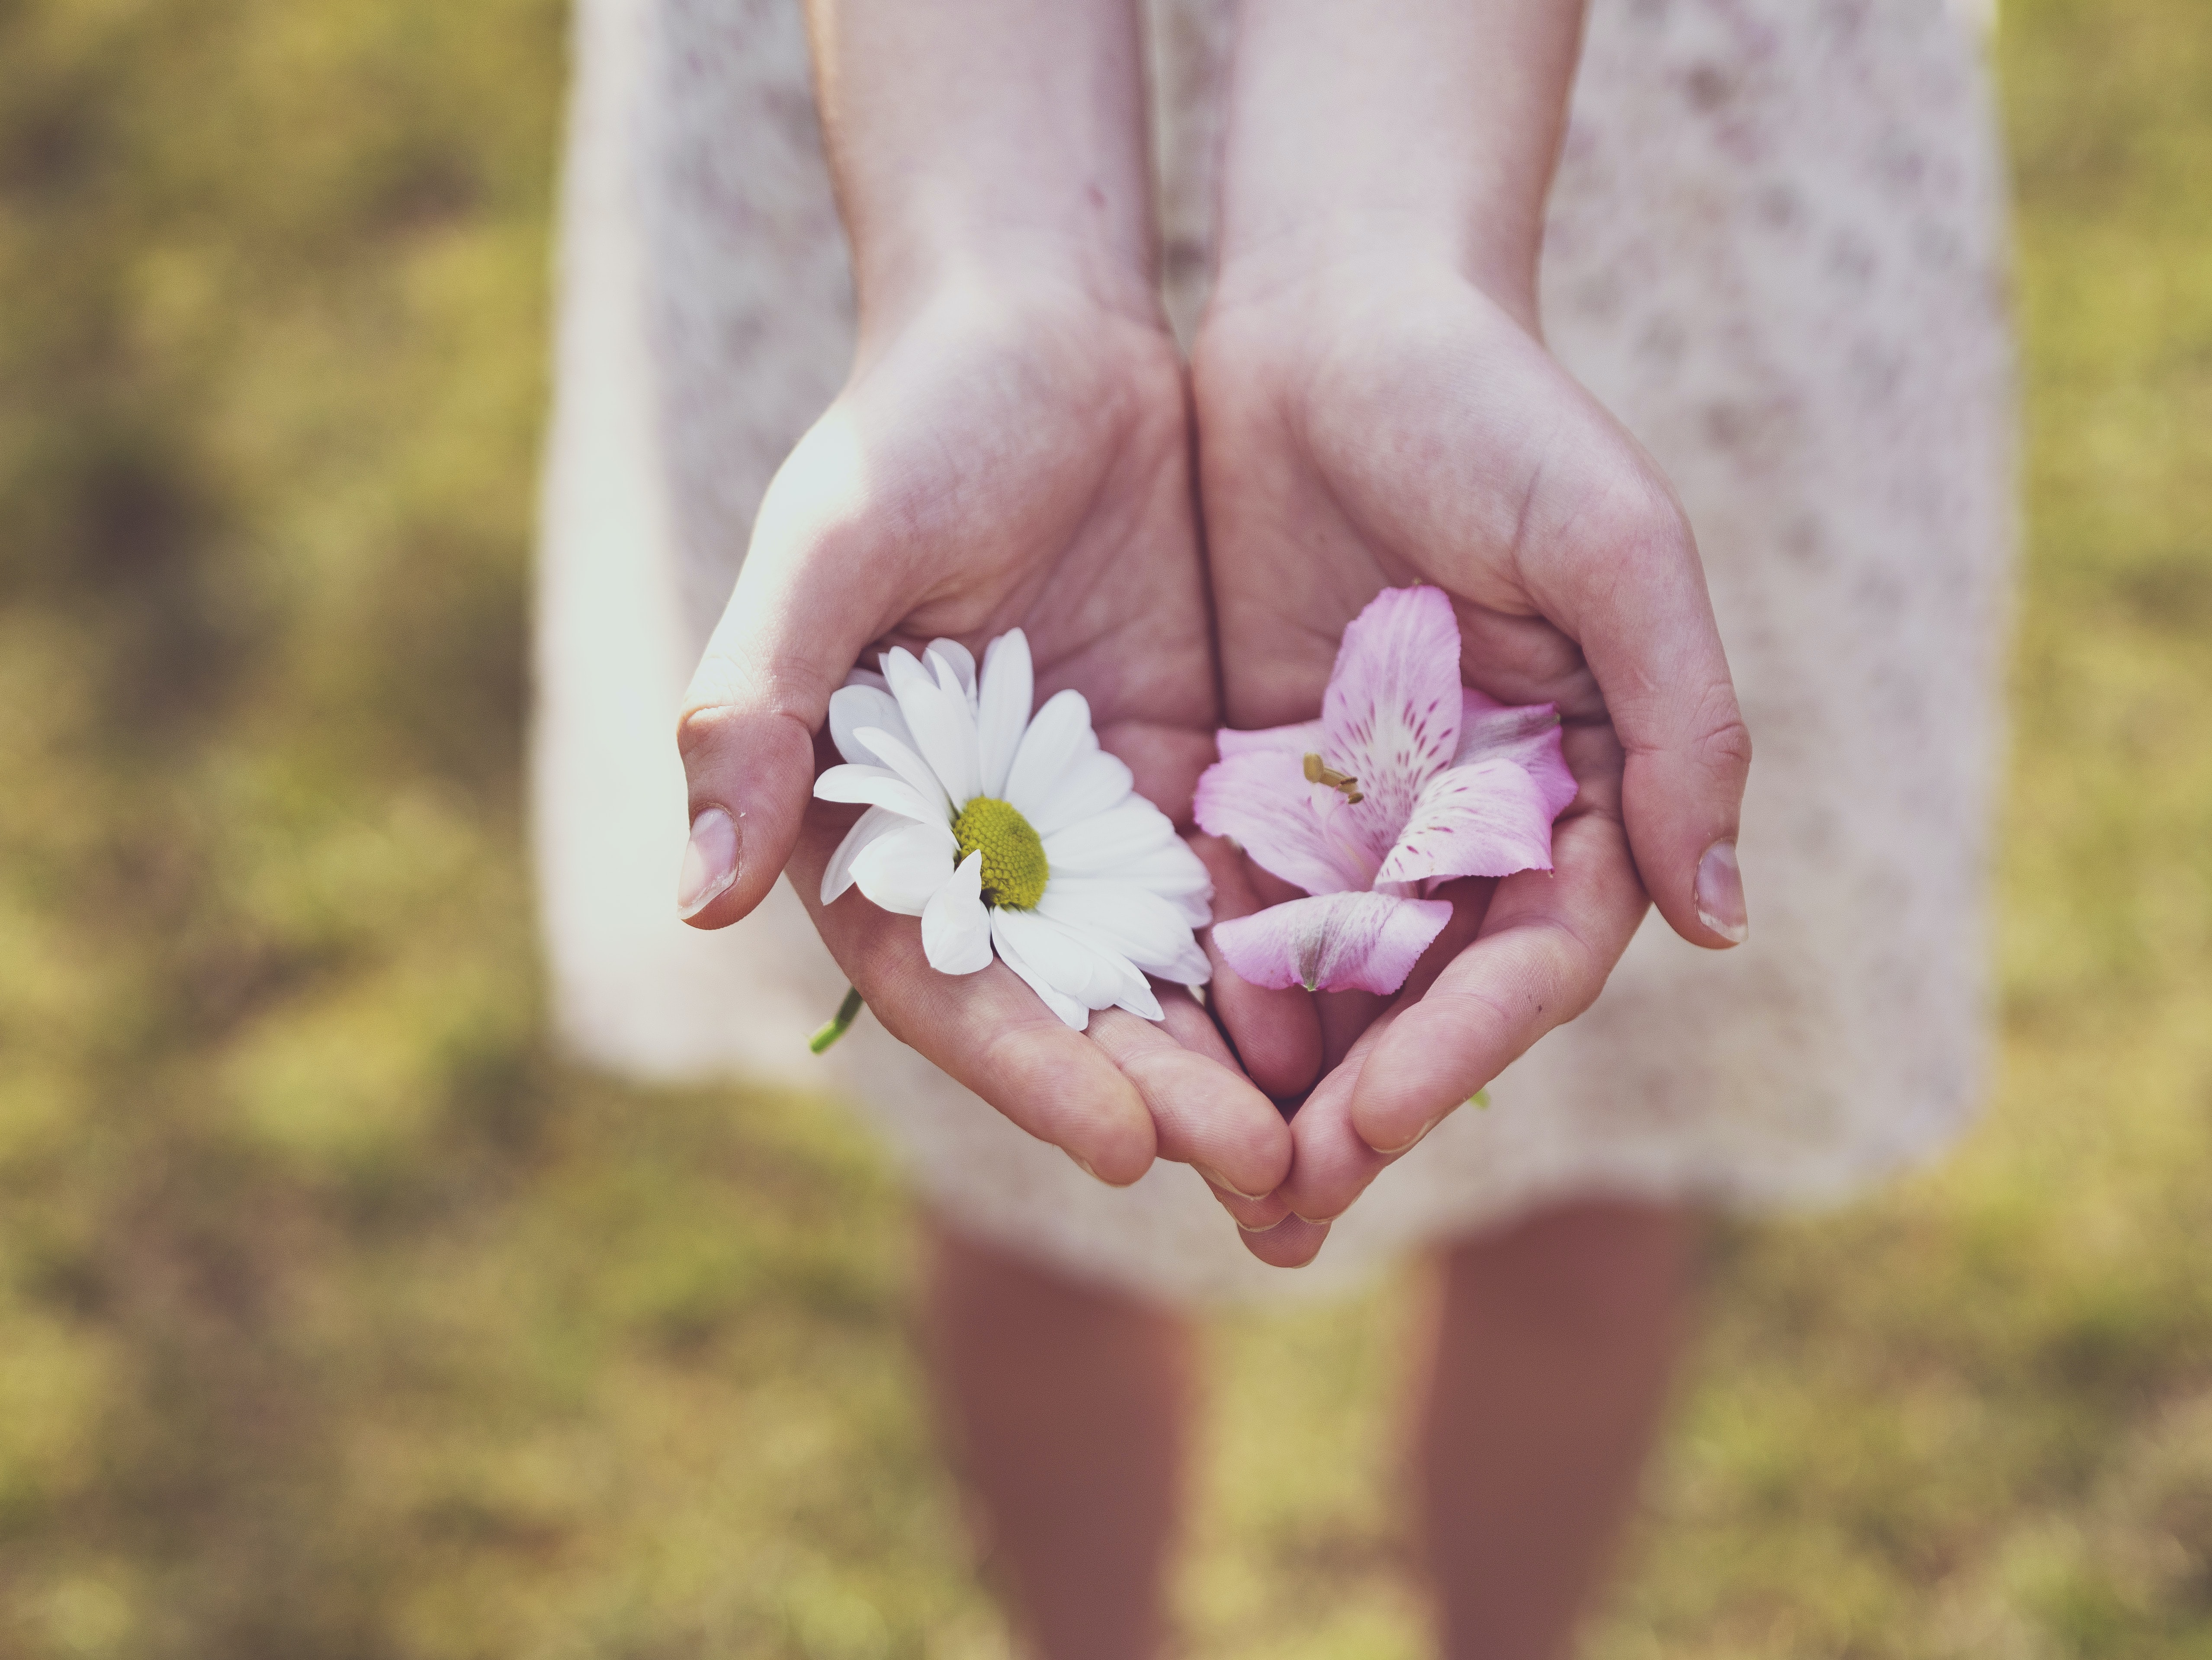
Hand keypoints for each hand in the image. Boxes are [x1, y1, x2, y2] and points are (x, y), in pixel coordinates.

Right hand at [676, 271, 1292, 1212]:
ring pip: (1162, 974)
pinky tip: (1371, 1027)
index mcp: (870, 826)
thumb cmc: (911, 425)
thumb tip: (693, 897)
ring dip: (1235, 1061)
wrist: (1038, 332)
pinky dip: (1290, 964)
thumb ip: (758, 713)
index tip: (1125, 1141)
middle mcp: (975, 850)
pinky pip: (1236, 891)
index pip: (947, 982)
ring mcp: (1085, 822)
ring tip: (1326, 1140)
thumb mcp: (828, 551)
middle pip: (1068, 1007)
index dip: (1030, 1069)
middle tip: (1262, 1171)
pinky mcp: (1179, 778)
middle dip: (1159, 1093)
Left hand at [1193, 256, 1752, 1263]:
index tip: (1375, 1124)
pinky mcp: (1259, 769)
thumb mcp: (1613, 547)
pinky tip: (1150, 1058)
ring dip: (1274, 1082)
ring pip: (1324, 975)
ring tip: (1211, 1184)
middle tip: (1281, 1211)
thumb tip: (1723, 918)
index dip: (1458, 1047)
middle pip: (1425, 994)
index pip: (1527, 955)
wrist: (1338, 305)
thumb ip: (1680, 722)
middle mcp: (1474, 813)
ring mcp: (1365, 802)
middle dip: (1362, 1105)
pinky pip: (1229, 896)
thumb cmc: (1497, 406)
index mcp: (1578, 780)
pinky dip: (1200, 981)